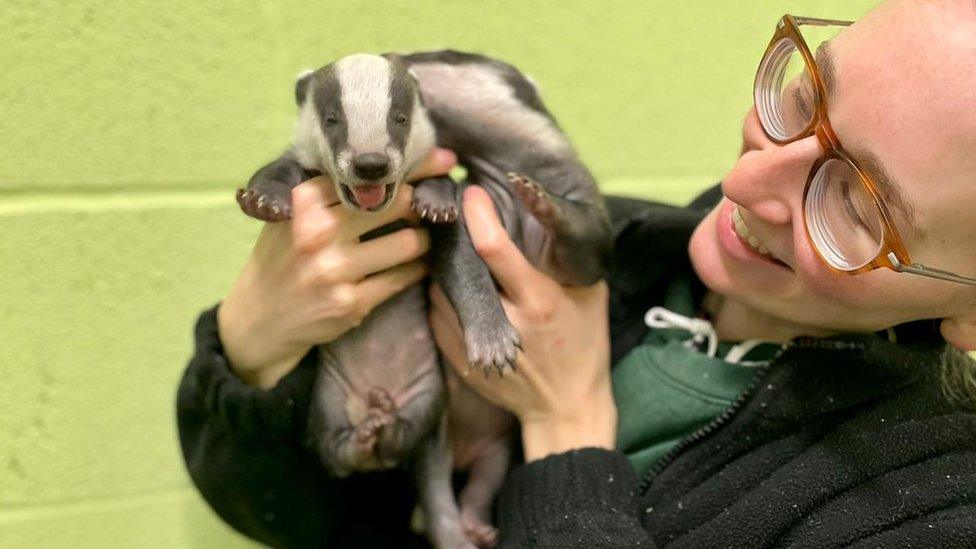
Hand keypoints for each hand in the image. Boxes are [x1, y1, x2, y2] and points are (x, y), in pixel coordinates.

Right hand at [219, 148, 456, 388]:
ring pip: (409, 243)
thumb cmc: (285, 256)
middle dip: (422, 203)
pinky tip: (415, 265)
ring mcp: (334, 269)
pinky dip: (416, 269)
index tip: (444, 162)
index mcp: (305, 200)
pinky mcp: (351, 303)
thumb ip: (331, 188)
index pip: (371, 175)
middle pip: (399, 202)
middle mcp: (317, 231)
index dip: (414, 166)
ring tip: (420, 237)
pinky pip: (403, 278)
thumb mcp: (293, 213)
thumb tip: (393, 158)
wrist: (260, 318)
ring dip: (423, 240)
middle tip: (430, 206)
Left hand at [428, 186, 615, 460]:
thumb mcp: (590, 295)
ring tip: (452, 244)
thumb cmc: (583, 343)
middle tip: (452, 211)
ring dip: (444, 263)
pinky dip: (442, 291)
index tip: (472, 192)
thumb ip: (567, 258)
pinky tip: (455, 281)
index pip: (495, 249)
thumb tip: (543, 210)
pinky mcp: (457, 356)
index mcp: (538, 300)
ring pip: (441, 287)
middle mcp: (504, 320)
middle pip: (459, 264)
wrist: (563, 405)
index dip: (478, 215)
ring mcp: (474, 341)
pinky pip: (438, 310)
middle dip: (454, 234)